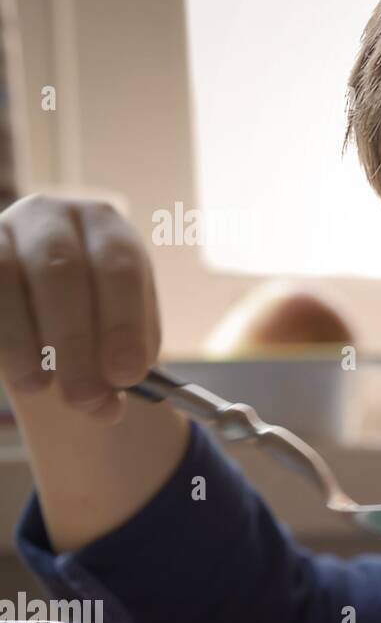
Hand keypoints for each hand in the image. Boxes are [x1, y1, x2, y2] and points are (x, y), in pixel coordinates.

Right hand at [0, 193, 160, 422]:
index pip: (119, 266)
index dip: (123, 324)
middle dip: (74, 342)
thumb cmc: (92, 319)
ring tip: (39, 386)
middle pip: (60, 270)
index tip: (127, 376)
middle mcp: (52, 216)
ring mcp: (1, 228)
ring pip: (4, 274)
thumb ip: (117, 366)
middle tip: (84, 397)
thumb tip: (103, 406)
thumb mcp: (116, 337)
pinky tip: (16, 368)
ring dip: (22, 340)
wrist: (48, 306)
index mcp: (107, 227)